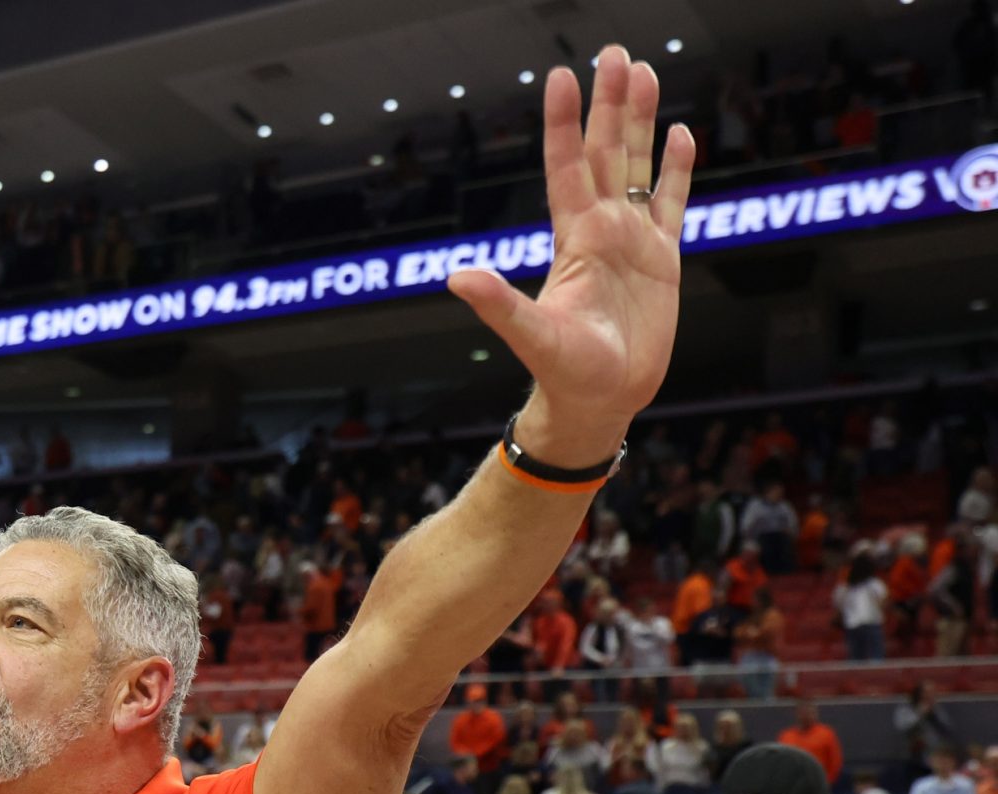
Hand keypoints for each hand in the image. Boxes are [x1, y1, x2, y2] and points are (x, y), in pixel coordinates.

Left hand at [447, 48, 694, 461]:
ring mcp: (632, 241)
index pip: (566, 167)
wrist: (600, 399)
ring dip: (641, 121)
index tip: (561, 76)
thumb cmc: (564, 372)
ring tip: (644, 72)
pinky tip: (680, 133)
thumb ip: (498, 304)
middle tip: (615, 52)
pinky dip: (677, 169)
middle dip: (609, 103)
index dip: (563, 123)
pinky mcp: (662, 260)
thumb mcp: (531, 335)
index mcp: (573, 239)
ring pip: (638, 166)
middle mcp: (601, 229)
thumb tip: (455, 278)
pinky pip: (671, 203)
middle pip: (605, 152)